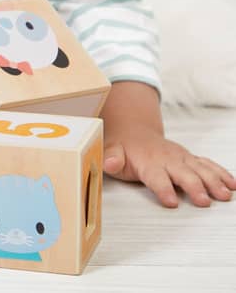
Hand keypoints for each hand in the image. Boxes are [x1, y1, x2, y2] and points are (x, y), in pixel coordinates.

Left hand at [104, 121, 235, 207]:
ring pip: (200, 168)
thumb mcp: (110, 151)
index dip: (163, 188)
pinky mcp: (190, 158)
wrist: (134, 131)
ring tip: (224, 194)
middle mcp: (167, 158)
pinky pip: (208, 164)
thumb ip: (111, 158)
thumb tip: (109, 163)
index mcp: (147, 161)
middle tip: (204, 201)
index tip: (171, 201)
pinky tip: (233, 184)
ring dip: (213, 180)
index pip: (155, 176)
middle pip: (183, 174)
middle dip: (194, 187)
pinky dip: (221, 173)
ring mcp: (181, 157)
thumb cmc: (123, 147)